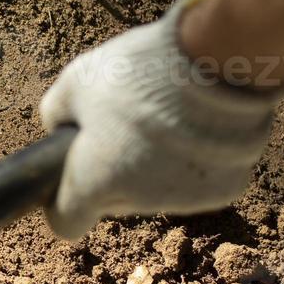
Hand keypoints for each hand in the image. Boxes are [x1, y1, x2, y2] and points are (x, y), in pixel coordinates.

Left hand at [37, 0, 283, 240]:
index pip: (66, 222)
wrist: (218, 62)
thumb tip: (59, 128)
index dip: (63, 201)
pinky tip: (199, 125)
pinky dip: (195, 160)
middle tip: (125, 125)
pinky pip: (198, 181)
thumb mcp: (77, 80)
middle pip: (115, 200)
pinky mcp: (225, 190)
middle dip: (113, 171)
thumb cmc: (141, 71)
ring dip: (156, 164)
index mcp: (94, 182)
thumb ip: (57, 113)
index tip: (69, 177)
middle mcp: (139, 202)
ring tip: (167, 117)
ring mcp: (185, 200)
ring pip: (157, 190)